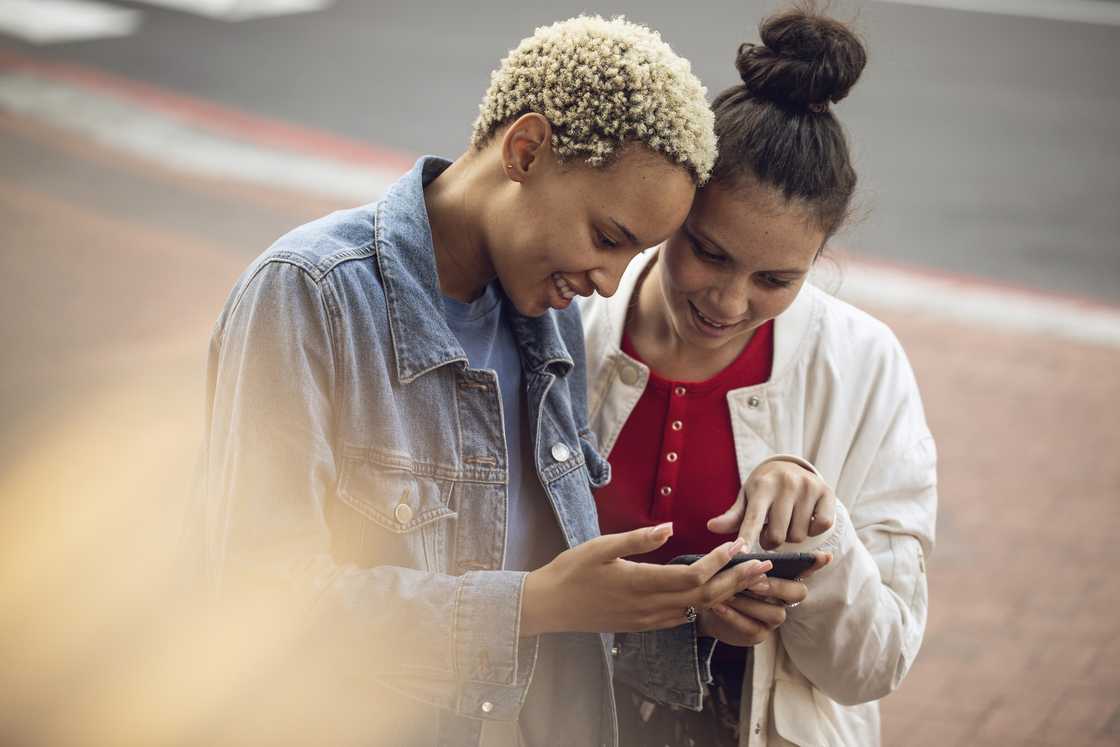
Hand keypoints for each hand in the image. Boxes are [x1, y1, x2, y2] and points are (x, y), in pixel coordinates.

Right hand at [520, 524, 771, 635]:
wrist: (549, 607)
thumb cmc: (571, 571)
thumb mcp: (600, 547)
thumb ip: (637, 539)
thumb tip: (669, 527)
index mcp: (642, 584)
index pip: (694, 577)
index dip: (720, 562)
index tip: (739, 545)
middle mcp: (651, 607)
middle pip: (706, 597)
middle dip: (738, 581)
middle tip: (764, 566)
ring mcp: (648, 620)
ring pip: (698, 609)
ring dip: (726, 593)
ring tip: (748, 580)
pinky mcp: (643, 625)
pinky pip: (682, 618)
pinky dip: (705, 606)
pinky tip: (713, 596)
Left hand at [696, 553, 830, 645]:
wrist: (702, 604)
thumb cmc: (722, 578)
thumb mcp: (730, 564)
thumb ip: (740, 557)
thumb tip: (741, 548)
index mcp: (780, 576)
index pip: (804, 569)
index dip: (815, 564)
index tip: (825, 556)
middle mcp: (783, 598)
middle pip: (797, 593)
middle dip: (776, 586)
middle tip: (754, 582)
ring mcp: (772, 618)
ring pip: (776, 613)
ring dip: (750, 603)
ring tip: (728, 594)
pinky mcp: (758, 634)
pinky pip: (752, 628)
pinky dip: (735, 617)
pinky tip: (719, 606)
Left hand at [708, 459, 836, 549]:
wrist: (789, 468)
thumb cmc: (763, 490)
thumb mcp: (746, 499)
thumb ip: (732, 517)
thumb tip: (711, 527)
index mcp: (763, 485)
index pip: (753, 518)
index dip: (748, 538)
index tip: (742, 553)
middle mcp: (787, 483)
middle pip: (777, 536)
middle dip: (771, 541)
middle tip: (769, 532)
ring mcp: (808, 486)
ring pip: (799, 536)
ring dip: (791, 536)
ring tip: (786, 522)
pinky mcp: (827, 493)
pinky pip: (821, 527)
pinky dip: (813, 530)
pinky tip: (805, 518)